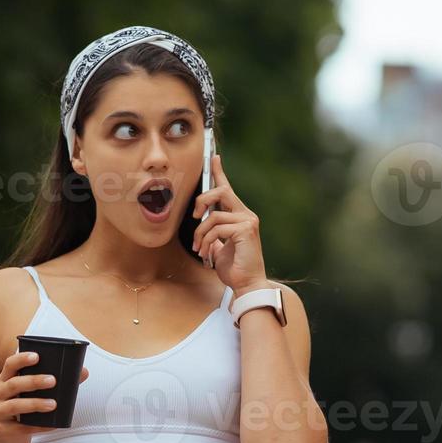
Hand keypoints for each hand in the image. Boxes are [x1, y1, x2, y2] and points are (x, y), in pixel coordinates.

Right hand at [0, 350, 89, 442]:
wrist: (11, 439)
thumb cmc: (27, 410)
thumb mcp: (36, 395)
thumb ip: (58, 383)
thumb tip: (84, 372)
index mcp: (6, 380)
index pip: (10, 365)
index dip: (21, 359)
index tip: (37, 356)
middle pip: (13, 384)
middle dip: (33, 381)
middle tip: (53, 380)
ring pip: (15, 406)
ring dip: (35, 404)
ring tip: (53, 404)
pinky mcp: (1, 430)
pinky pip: (20, 428)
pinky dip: (38, 427)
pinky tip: (52, 425)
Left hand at [191, 152, 267, 291]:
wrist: (247, 285)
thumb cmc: (235, 269)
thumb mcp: (220, 247)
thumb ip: (214, 233)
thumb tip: (204, 226)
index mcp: (240, 216)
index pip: (228, 189)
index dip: (219, 172)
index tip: (214, 158)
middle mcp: (246, 214)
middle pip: (220, 192)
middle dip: (201, 201)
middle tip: (194, 217)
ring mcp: (247, 221)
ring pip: (213, 216)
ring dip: (200, 234)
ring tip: (199, 249)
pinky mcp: (245, 230)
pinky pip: (216, 228)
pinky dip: (206, 241)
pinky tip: (207, 254)